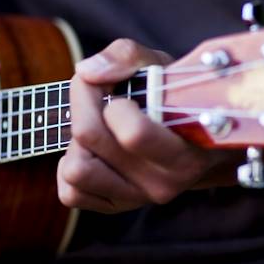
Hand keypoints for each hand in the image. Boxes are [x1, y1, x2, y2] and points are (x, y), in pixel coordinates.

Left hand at [57, 39, 227, 212]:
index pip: (132, 133)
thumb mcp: (161, 66)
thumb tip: (86, 72)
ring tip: (99, 128)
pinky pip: (69, 193)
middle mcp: (162, 183)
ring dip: (78, 142)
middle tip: (98, 92)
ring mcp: (137, 199)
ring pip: (75, 170)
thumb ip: (126, 56)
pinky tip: (92, 152)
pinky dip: (70, 168)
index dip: (111, 99)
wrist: (194, 142)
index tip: (119, 86)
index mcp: (183, 153)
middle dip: (84, 101)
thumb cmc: (174, 97)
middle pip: (89, 136)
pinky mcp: (115, 207)